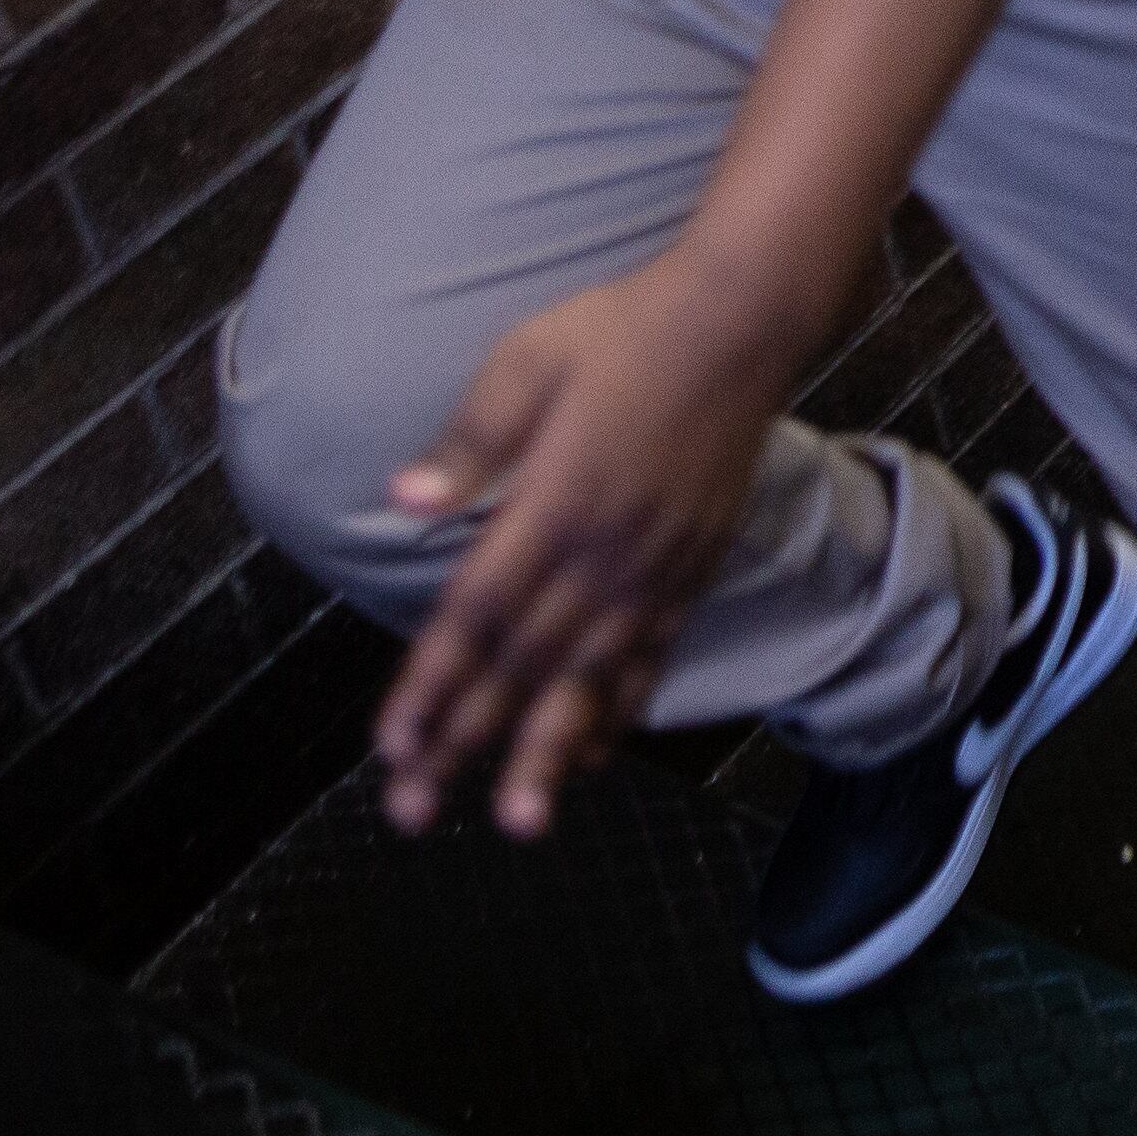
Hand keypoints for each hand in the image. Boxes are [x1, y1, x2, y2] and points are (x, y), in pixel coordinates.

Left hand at [372, 259, 797, 838]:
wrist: (743, 316)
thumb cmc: (625, 327)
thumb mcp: (529, 362)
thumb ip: (469, 442)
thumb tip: (401, 503)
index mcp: (555, 503)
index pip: (477, 615)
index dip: (432, 686)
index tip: (394, 748)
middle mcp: (606, 550)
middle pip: (525, 665)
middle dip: (466, 743)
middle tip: (416, 813)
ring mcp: (657, 564)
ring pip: (594, 677)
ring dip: (549, 751)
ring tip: (520, 819)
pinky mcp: (695, 562)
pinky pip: (654, 651)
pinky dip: (624, 706)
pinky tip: (600, 749)